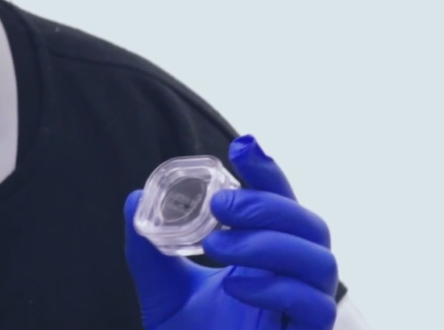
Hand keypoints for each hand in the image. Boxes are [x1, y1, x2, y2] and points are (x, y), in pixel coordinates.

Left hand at [125, 135, 337, 329]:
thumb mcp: (160, 286)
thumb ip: (148, 244)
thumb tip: (136, 200)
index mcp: (266, 256)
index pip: (280, 203)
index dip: (268, 171)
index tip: (242, 145)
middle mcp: (293, 279)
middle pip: (313, 226)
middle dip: (270, 205)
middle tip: (221, 207)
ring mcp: (304, 312)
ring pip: (322, 262)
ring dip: (270, 243)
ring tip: (219, 245)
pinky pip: (314, 308)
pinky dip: (277, 287)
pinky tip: (236, 282)